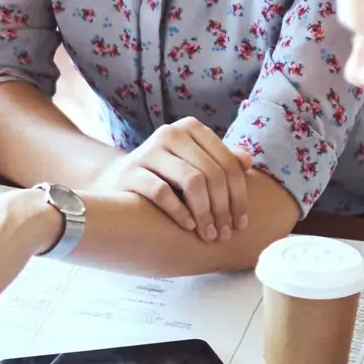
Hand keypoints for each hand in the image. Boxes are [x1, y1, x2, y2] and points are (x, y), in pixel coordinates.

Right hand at [93, 117, 250, 241]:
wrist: (116, 183)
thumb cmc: (164, 176)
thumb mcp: (193, 164)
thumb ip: (220, 161)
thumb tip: (247, 161)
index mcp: (191, 128)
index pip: (228, 163)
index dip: (240, 196)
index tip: (241, 224)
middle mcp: (171, 133)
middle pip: (212, 174)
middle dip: (223, 208)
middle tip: (225, 234)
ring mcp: (149, 150)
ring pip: (192, 181)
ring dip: (205, 213)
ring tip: (209, 235)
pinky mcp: (130, 171)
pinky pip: (162, 192)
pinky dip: (180, 212)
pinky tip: (188, 227)